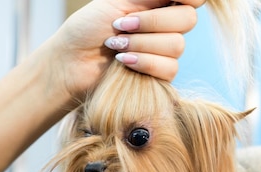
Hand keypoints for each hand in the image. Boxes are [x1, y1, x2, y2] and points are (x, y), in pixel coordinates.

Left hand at [46, 0, 201, 98]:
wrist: (72, 62)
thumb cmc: (88, 26)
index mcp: (159, 2)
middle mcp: (166, 24)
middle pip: (188, 19)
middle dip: (152, 22)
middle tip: (121, 25)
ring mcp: (164, 51)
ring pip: (176, 45)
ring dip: (141, 44)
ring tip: (114, 45)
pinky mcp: (159, 75)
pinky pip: (169, 68)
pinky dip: (143, 63)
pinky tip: (121, 61)